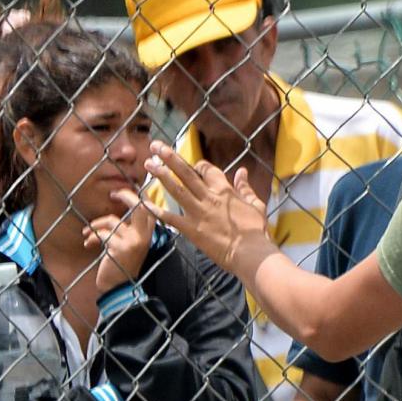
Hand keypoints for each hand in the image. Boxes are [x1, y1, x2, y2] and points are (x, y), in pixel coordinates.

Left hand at [84, 192, 156, 293]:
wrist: (118, 287)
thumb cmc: (121, 264)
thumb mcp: (130, 243)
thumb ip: (129, 227)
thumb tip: (120, 209)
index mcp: (148, 234)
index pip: (150, 209)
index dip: (139, 196)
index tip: (123, 192)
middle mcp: (145, 237)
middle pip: (139, 206)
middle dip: (125, 196)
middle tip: (112, 194)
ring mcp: (134, 242)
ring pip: (112, 221)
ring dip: (95, 226)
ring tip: (87, 233)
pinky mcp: (120, 249)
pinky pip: (102, 234)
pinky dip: (91, 237)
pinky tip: (88, 244)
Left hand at [148, 142, 269, 275]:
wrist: (251, 254)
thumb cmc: (257, 231)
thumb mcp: (256, 206)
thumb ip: (246, 188)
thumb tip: (242, 172)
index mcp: (225, 191)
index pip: (208, 170)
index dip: (198, 165)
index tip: (192, 164)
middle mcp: (208, 198)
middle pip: (186, 173)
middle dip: (170, 158)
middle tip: (156, 146)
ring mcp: (198, 213)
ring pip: (176, 190)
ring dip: (161, 175)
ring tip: (148, 164)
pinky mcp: (191, 229)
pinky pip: (170, 218)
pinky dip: (157, 210)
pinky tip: (145, 203)